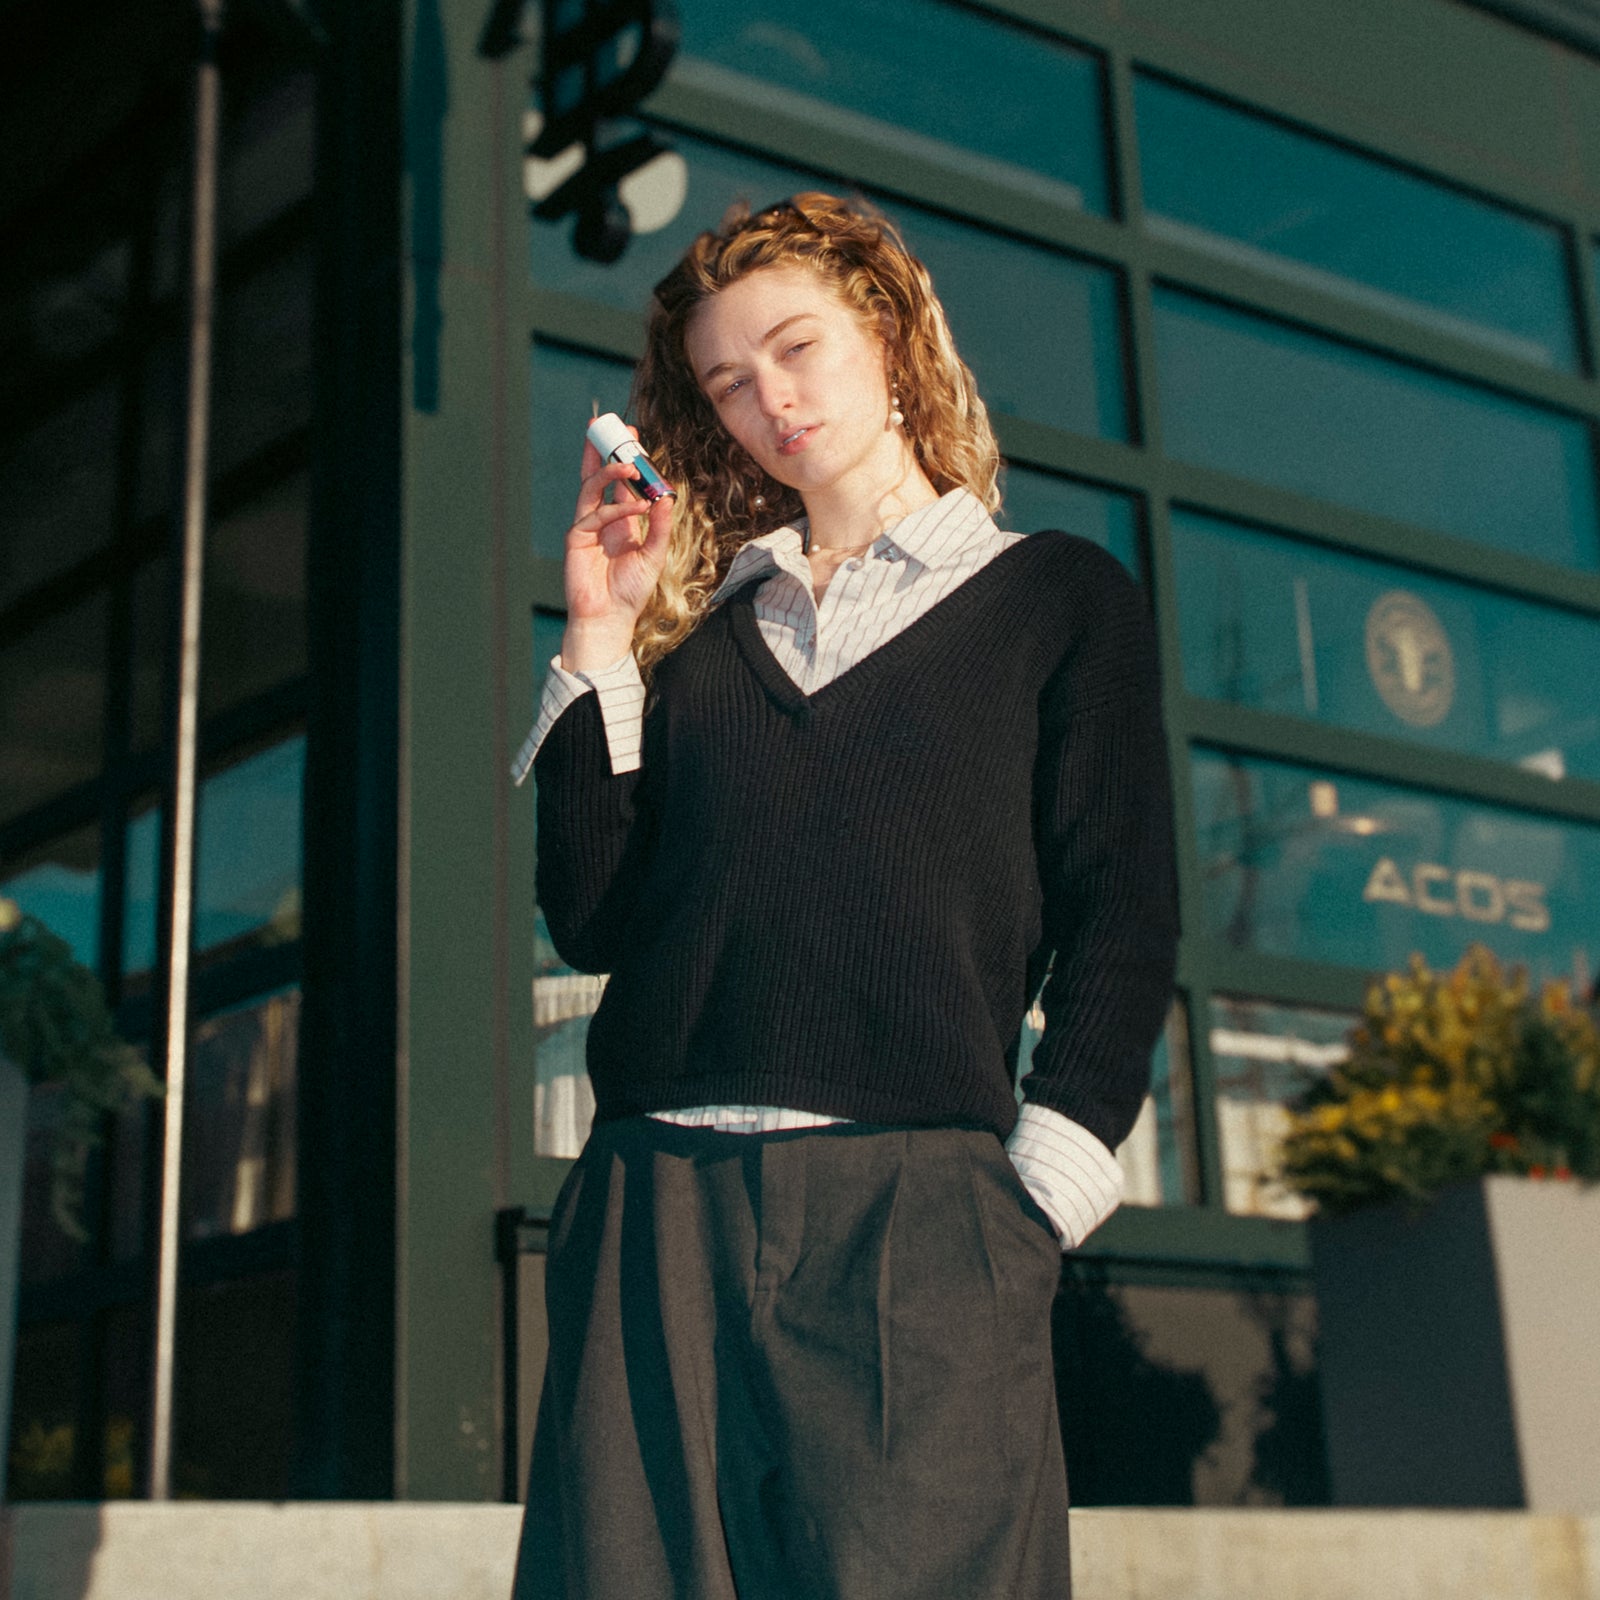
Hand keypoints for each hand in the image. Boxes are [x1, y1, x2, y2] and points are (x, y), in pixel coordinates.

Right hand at [562, 427, 674, 671]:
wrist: (610, 617)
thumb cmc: (631, 590)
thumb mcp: (654, 555)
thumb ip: (661, 527)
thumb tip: (667, 497)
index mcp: (621, 521)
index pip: (621, 483)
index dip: (627, 460)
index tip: (634, 437)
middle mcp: (602, 519)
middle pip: (599, 476)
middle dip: (607, 451)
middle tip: (618, 429)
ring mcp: (587, 526)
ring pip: (591, 487)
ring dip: (609, 471)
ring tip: (630, 462)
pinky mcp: (576, 538)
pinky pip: (595, 515)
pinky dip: (617, 508)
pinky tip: (637, 506)